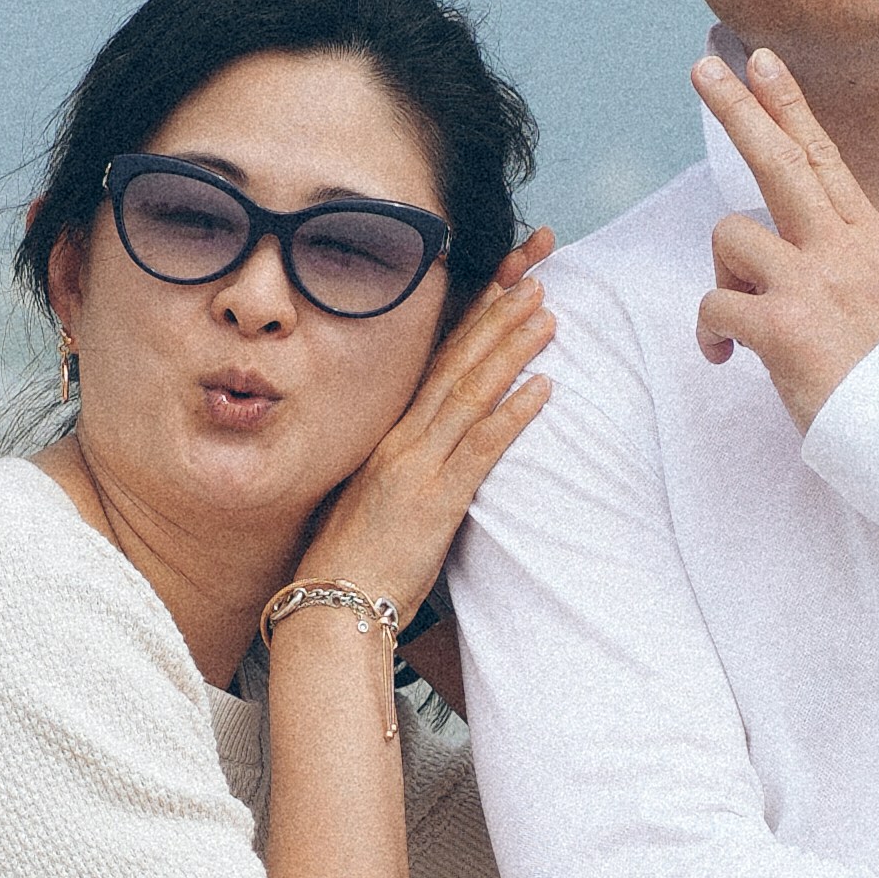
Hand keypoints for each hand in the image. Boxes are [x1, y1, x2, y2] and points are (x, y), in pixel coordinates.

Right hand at [305, 239, 554, 622]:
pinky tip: (543, 388)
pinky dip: (513, 415)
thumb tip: (435, 452)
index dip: (470, 318)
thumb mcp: (379, 496)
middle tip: (534, 275)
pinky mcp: (436, 500)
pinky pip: (481, 448)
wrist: (332, 603)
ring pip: (471, 392)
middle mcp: (404, 439)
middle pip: (456, 362)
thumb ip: (407, 465)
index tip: (501, 282)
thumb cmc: (356, 559)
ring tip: (546, 313)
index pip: (437, 362)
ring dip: (511, 349)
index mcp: (391, 434)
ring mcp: (419, 465)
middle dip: (496, 313)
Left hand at [690, 45, 878, 424]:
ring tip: (741, 313)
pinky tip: (724, 356)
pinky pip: (716, 306)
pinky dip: (709, 331)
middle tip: (702, 67)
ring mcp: (812, 284)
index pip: (825, 159)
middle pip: (781, 161)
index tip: (761, 61)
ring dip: (723, 270)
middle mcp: (842, 249)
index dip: (790, 107)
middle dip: (740, 109)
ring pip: (731, 235)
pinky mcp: (784, 328)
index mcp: (873, 241)